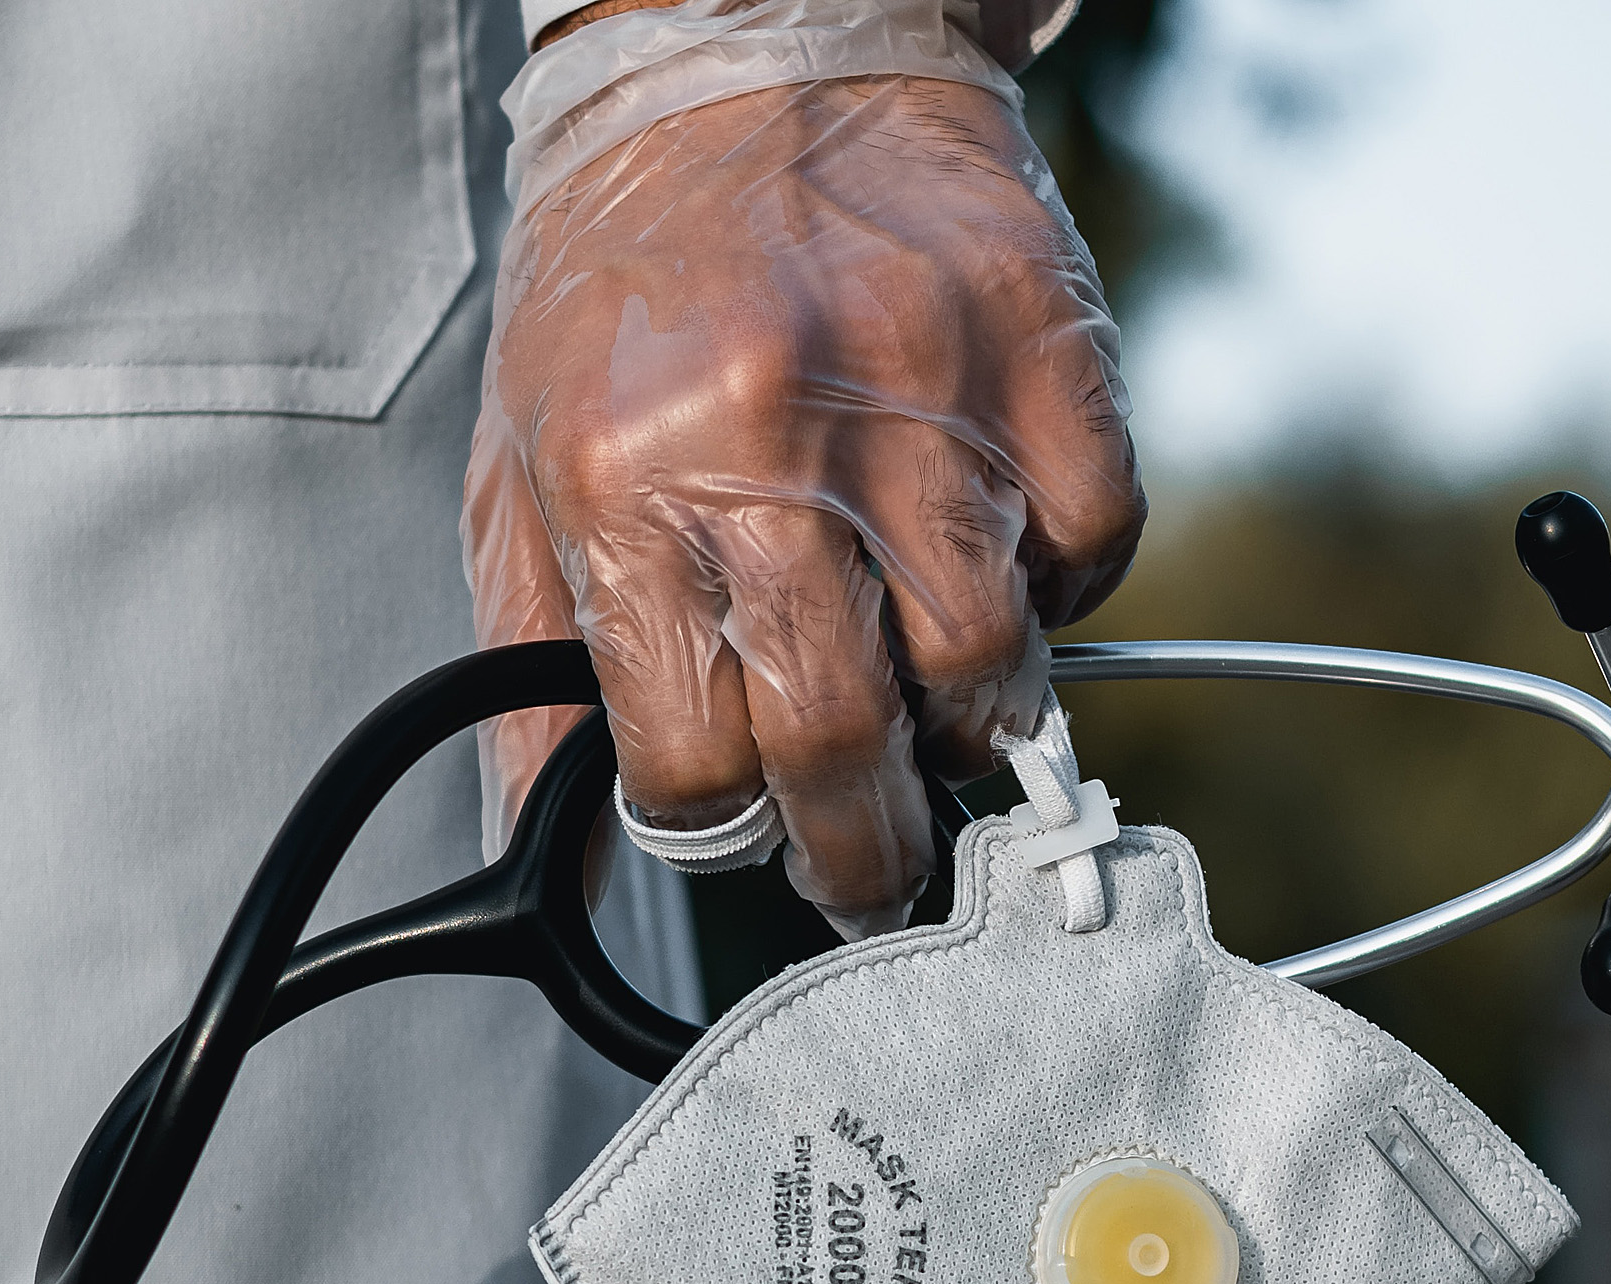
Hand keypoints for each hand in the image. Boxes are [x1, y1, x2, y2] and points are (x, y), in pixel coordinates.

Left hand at [467, 74, 1142, 937]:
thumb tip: (542, 848)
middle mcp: (775, 441)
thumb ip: (529, 670)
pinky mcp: (1044, 346)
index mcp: (625, 481)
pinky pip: (1091, 546)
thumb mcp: (519, 464)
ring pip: (988, 661)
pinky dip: (1059, 595)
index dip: (724, 831)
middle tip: (870, 875)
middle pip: (846, 738)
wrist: (742, 52)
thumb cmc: (626, 280)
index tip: (749, 838)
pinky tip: (1000, 569)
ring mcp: (927, 392)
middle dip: (863, 853)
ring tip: (937, 714)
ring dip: (967, 727)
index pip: (693, 758)